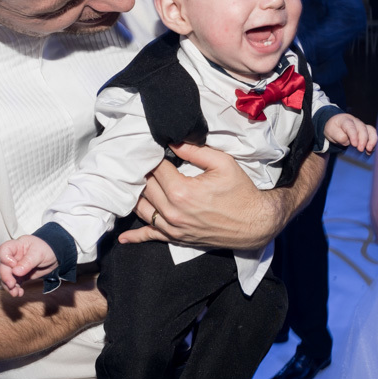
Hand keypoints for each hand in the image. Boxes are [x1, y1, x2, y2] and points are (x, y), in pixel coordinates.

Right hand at [0, 237, 57, 297]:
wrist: (56, 257)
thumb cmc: (47, 249)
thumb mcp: (39, 253)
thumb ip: (28, 262)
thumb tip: (15, 272)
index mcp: (17, 246)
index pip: (4, 249)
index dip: (5, 258)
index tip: (13, 265)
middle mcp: (14, 256)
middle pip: (4, 266)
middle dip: (6, 277)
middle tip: (12, 285)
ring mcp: (16, 267)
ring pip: (7, 276)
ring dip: (9, 286)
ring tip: (15, 293)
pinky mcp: (20, 276)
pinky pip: (14, 283)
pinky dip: (15, 289)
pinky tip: (19, 293)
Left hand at [123, 142, 290, 248]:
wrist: (254, 223)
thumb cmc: (241, 192)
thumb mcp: (223, 163)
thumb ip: (195, 151)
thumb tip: (172, 140)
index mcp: (182, 190)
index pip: (155, 167)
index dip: (154, 155)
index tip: (153, 147)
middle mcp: (172, 211)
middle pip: (145, 186)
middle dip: (143, 171)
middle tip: (142, 160)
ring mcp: (172, 227)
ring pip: (142, 208)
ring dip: (136, 194)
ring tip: (135, 182)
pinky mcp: (176, 238)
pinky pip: (150, 236)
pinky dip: (134, 236)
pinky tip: (123, 236)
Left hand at [325, 113, 377, 153]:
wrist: (336, 124)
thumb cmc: (334, 128)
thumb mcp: (331, 132)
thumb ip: (339, 136)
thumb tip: (348, 141)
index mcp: (345, 120)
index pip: (351, 127)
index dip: (354, 136)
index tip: (354, 144)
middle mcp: (356, 122)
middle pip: (362, 128)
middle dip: (363, 139)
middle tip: (360, 149)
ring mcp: (362, 126)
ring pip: (370, 130)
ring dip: (371, 140)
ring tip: (369, 149)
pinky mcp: (366, 131)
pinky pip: (373, 134)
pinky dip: (373, 142)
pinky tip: (370, 150)